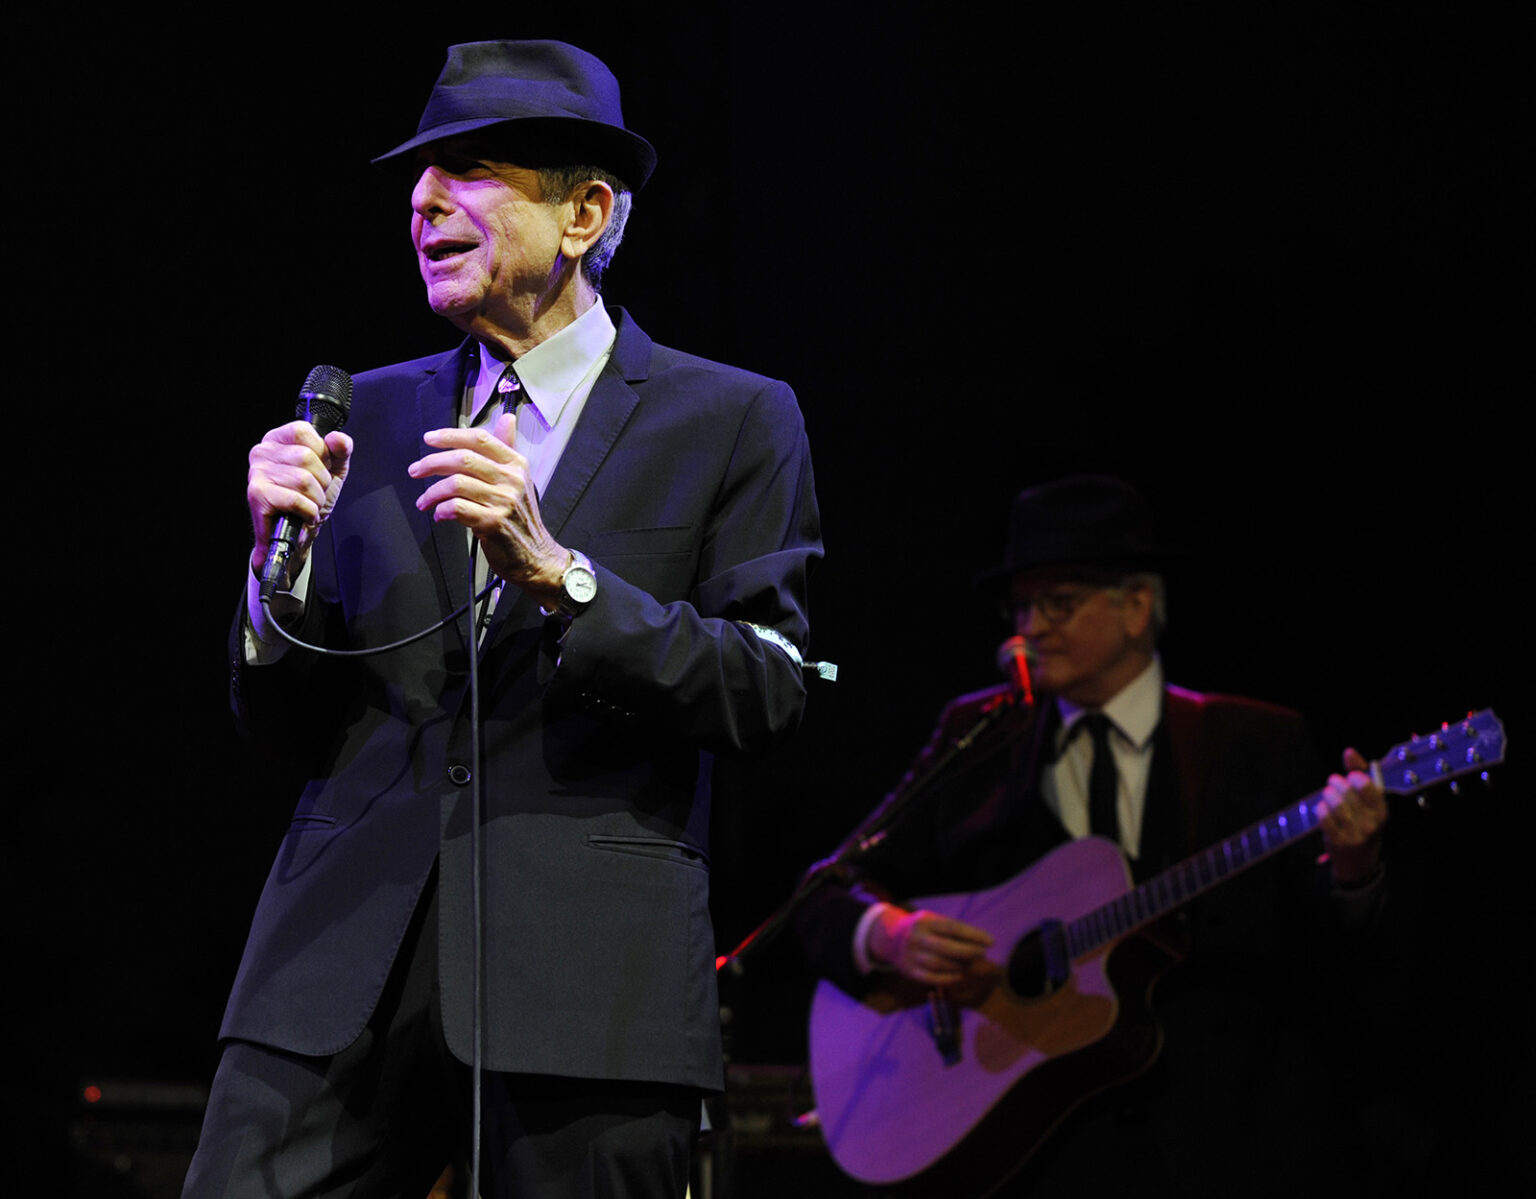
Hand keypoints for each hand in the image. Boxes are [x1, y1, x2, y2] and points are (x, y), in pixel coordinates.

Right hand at [247, 420, 353, 580]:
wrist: (301, 533)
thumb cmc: (312, 498)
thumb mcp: (333, 469)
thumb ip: (341, 450)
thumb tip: (337, 438)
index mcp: (278, 439)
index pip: (302, 430)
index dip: (320, 453)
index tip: (319, 470)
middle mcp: (262, 452)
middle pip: (305, 456)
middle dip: (321, 481)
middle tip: (314, 493)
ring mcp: (257, 473)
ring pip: (303, 479)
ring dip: (315, 499)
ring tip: (309, 505)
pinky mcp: (257, 495)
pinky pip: (296, 500)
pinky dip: (308, 511)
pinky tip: (304, 515)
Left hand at [408, 410, 568, 603]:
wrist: (536, 556)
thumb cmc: (521, 519)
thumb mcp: (518, 480)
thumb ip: (508, 450)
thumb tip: (507, 420)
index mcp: (516, 464)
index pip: (479, 439)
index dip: (450, 436)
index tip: (429, 439)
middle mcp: (512, 480)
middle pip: (463, 459)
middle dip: (432, 463)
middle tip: (416, 471)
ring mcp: (504, 502)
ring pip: (456, 484)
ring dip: (432, 492)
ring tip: (424, 501)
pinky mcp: (493, 523)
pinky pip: (457, 508)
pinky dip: (442, 510)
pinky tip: (440, 515)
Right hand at [868, 907, 993, 986]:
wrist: (890, 940)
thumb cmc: (922, 929)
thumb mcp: (933, 920)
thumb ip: (953, 930)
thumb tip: (981, 942)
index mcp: (924, 921)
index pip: (952, 928)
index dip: (973, 935)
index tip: (991, 942)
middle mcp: (916, 938)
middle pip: (946, 948)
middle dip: (969, 952)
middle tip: (982, 953)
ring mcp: (911, 956)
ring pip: (940, 964)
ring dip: (961, 965)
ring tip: (970, 963)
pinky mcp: (909, 972)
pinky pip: (932, 978)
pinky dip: (949, 978)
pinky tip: (959, 974)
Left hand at [1316, 747, 1387, 884]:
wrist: (1359, 860)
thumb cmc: (1362, 821)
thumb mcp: (1367, 800)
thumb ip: (1359, 772)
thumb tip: (1349, 751)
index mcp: (1381, 811)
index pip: (1370, 788)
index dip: (1357, 777)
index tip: (1351, 775)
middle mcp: (1371, 824)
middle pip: (1347, 793)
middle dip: (1337, 783)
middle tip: (1333, 781)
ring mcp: (1354, 834)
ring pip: (1335, 804)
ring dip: (1328, 794)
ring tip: (1327, 793)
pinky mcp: (1337, 841)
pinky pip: (1324, 818)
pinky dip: (1321, 808)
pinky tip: (1322, 807)